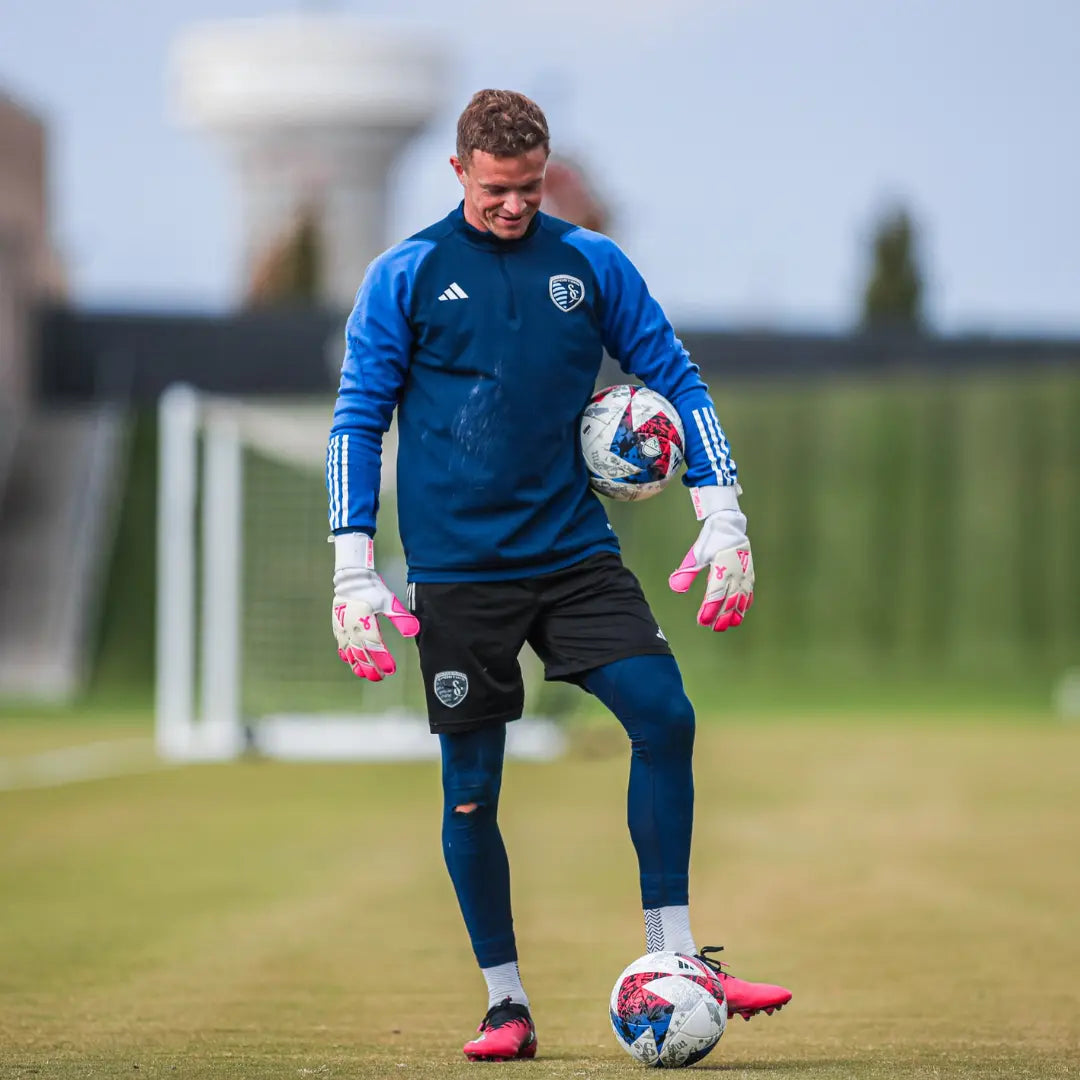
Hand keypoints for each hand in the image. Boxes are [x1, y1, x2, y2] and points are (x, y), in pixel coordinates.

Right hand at [331, 533, 418, 680]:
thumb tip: (414, 631)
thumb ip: (401, 618)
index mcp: (365, 624)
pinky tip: (350, 660)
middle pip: (361, 654)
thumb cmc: (371, 590)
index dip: (383, 660)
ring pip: (349, 652)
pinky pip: (340, 645)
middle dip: (371, 667)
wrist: (350, 578)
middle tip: (380, 677)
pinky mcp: (337, 627)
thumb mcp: (389, 602)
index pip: (375, 647)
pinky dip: (346, 654)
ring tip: (365, 674)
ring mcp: (343, 629)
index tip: (391, 670)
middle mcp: (352, 629)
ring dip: (357, 664)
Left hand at [668, 486, 754, 631]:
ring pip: (741, 598)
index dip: (709, 610)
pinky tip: (743, 610)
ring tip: (730, 624)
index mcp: (721, 570)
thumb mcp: (696, 555)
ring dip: (735, 612)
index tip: (702, 621)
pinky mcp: (749, 571)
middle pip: (729, 601)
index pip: (714, 596)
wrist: (729, 524)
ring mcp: (744, 573)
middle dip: (722, 616)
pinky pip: (749, 591)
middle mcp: (735, 574)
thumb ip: (687, 572)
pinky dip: (746, 602)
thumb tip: (675, 587)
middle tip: (715, 628)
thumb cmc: (711, 539)